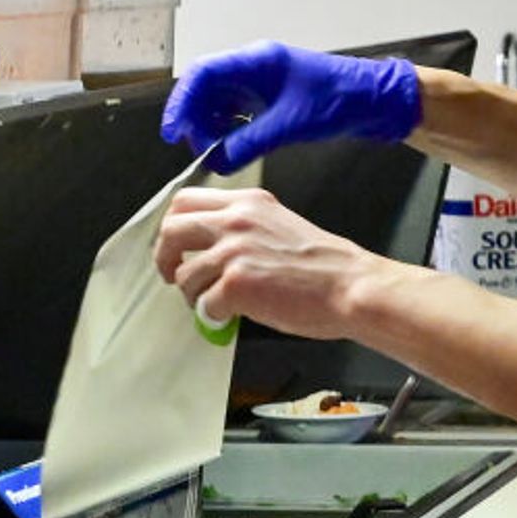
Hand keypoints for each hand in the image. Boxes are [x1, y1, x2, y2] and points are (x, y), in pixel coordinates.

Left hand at [153, 188, 384, 340]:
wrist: (351, 286)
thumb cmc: (326, 266)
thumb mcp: (281, 226)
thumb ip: (245, 229)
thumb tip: (212, 251)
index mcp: (248, 203)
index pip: (186, 202)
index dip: (173, 226)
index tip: (177, 245)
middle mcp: (236, 220)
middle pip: (171, 230)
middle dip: (165, 257)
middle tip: (173, 275)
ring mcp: (234, 251)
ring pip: (185, 274)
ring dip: (195, 294)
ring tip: (217, 303)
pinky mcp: (236, 284)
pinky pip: (204, 304)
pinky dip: (213, 315)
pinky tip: (231, 315)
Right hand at [161, 44, 420, 174]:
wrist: (377, 101)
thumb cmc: (343, 98)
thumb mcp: (292, 124)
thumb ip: (251, 142)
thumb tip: (218, 161)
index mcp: (257, 60)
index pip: (203, 75)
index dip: (182, 102)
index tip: (174, 131)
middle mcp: (255, 67)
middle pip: (206, 89)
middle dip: (196, 119)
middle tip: (200, 149)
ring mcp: (263, 83)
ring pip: (221, 103)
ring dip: (213, 127)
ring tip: (216, 152)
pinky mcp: (272, 99)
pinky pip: (239, 113)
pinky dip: (231, 130)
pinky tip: (234, 147)